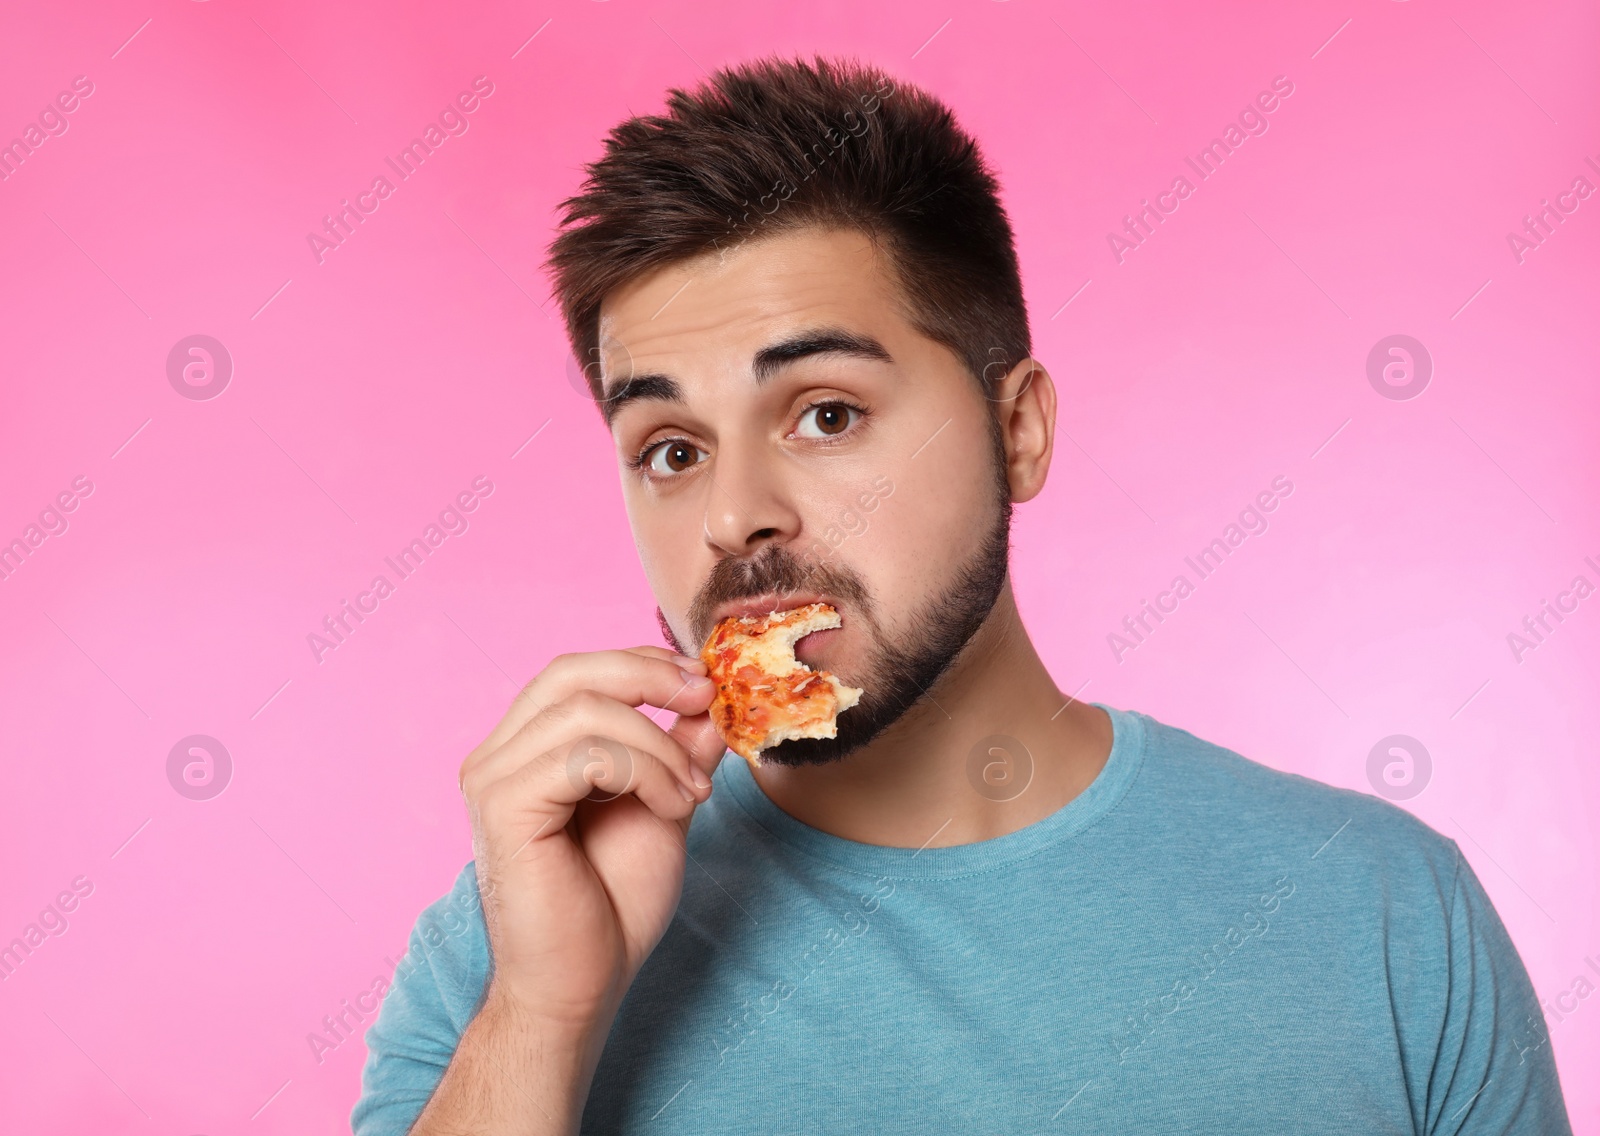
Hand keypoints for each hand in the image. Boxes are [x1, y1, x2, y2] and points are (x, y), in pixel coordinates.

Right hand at [457, 646, 724, 1033]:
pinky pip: (584, 755)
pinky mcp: (504, 808)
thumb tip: (709, 698)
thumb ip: (676, 749)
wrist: (582, 985)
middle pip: (572, 672)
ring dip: (659, 747)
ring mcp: (493, 780)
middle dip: (649, 677)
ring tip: (692, 794)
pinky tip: (670, 809)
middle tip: (707, 701)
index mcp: (525, 750)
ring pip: (587, 711)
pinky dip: (643, 772)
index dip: (643, 665)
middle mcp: (498, 757)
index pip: (577, 672)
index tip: (705, 688)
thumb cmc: (611, 906)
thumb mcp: (661, 805)